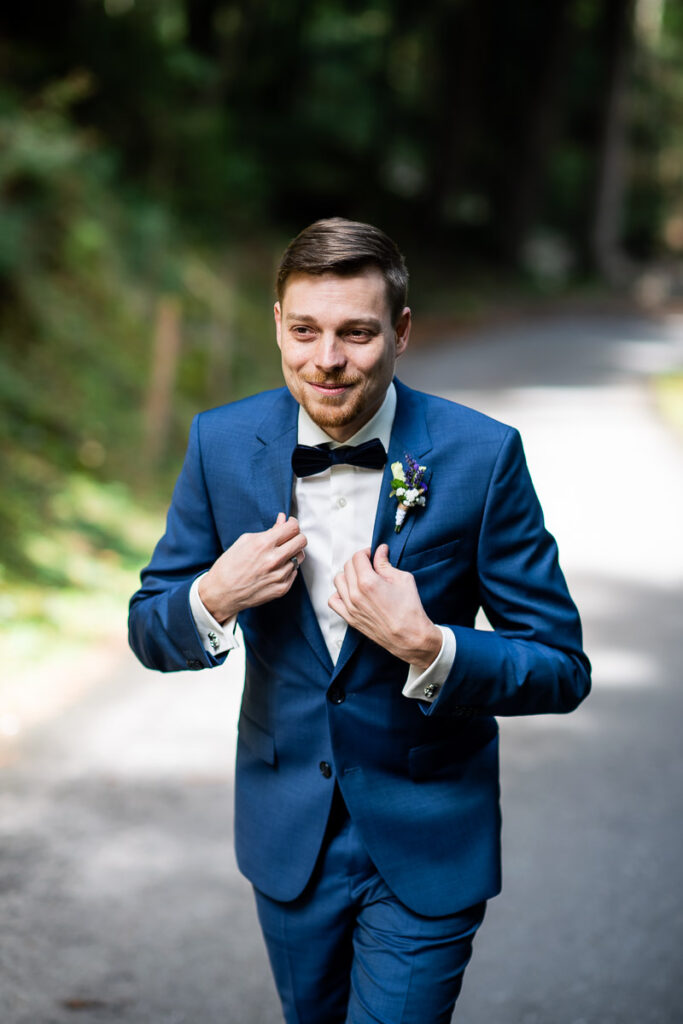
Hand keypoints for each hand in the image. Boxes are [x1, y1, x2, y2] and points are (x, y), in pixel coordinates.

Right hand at [199, 513, 306, 622]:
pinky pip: (294, 572)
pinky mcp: (282, 588)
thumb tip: (283, 519)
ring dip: (292, 553)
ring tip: (279, 555)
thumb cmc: (230, 565)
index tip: (290, 524)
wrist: (222, 593)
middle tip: (288, 538)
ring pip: (300, 557)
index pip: (293, 528)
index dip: (293, 523)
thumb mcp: (245, 541)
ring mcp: (279, 575)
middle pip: (302, 541)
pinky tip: (275, 568)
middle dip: (296, 536)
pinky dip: (288, 567)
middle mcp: (274, 560)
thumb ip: (269, 530)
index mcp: (263, 544)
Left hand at [329, 544, 441, 670]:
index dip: (366, 552)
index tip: (373, 554)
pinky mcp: (350, 618)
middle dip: (358, 561)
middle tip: (370, 564)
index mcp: (368, 582)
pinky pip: (333, 600)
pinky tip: (351, 592)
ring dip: (348, 575)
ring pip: (338, 581)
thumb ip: (386, 564)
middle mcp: (355, 594)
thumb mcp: (403, 579)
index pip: (357, 557)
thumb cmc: (410, 610)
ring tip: (361, 578)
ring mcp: (350, 607)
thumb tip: (380, 551)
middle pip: (347, 566)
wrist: (410, 637)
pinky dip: (339, 593)